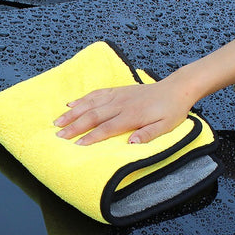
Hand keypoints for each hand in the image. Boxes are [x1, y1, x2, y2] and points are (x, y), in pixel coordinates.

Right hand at [54, 79, 194, 144]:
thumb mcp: (166, 126)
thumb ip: (148, 134)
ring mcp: (117, 95)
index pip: (106, 128)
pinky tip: (70, 104)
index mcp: (131, 115)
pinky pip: (96, 94)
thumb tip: (131, 144)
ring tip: (57, 122)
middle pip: (92, 116)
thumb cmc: (172, 111)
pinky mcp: (116, 90)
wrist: (177, 88)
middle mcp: (120, 104)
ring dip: (72, 113)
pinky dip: (82, 99)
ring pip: (90, 104)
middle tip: (59, 136)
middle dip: (74, 126)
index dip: (91, 137)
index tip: (76, 145)